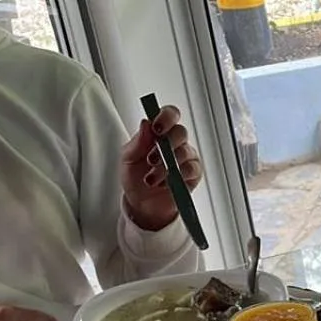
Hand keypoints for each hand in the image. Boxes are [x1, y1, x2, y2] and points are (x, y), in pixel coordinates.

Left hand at [121, 105, 203, 231]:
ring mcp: (185, 158)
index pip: (169, 115)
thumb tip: (146, 123)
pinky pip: (193, 168)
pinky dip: (179, 175)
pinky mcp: (193, 174)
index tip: (157, 127)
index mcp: (158, 134)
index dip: (166, 117)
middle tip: (152, 159)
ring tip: (152, 178)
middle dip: (166, 145)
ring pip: (185, 151)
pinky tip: (167, 183)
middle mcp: (174, 143)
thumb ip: (137, 141)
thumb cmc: (135, 179)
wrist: (142, 206)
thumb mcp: (128, 159)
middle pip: (180, 132)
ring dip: (166, 166)